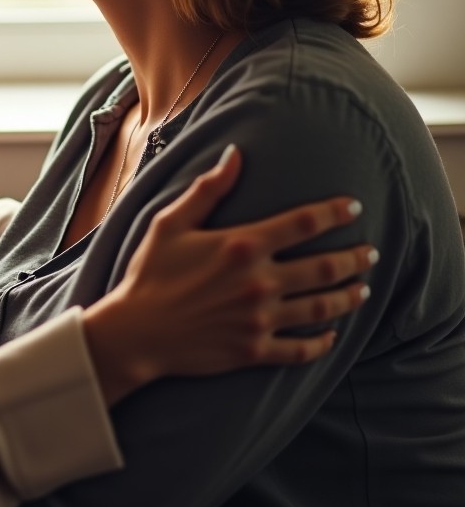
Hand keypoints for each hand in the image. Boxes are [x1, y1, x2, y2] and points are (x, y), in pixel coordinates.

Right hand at [81, 144, 375, 404]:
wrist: (136, 332)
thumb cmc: (149, 272)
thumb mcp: (170, 223)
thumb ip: (208, 189)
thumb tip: (235, 155)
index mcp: (242, 245)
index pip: (303, 223)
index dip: (334, 213)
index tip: (354, 207)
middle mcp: (259, 282)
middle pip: (324, 267)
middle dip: (354, 258)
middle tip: (370, 252)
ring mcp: (260, 319)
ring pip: (321, 307)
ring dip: (348, 296)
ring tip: (363, 288)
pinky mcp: (255, 351)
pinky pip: (301, 348)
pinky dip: (323, 342)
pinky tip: (333, 334)